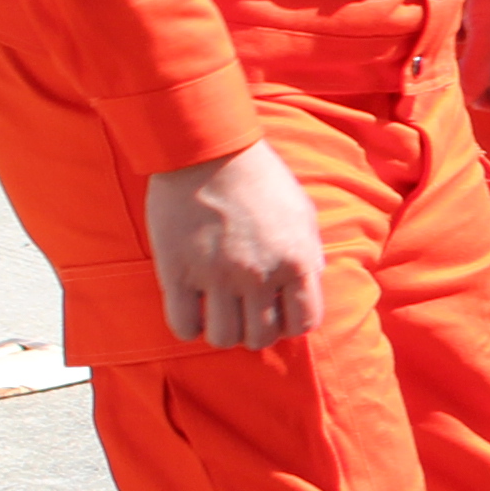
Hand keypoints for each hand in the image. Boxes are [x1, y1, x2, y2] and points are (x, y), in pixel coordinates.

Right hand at [144, 146, 327, 350]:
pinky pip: (183, 325)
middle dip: (256, 331)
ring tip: (218, 312)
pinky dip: (189, 327)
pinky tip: (191, 311)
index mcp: (296, 261)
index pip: (304, 322)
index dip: (291, 324)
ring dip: (223, 332)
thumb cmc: (258, 178)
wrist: (208, 152)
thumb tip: (312, 280)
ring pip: (224, 338)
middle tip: (245, 312)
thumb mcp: (302, 213)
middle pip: (262, 337)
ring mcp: (217, 276)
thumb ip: (310, 252)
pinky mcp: (177, 272)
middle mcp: (260, 275)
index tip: (278, 313)